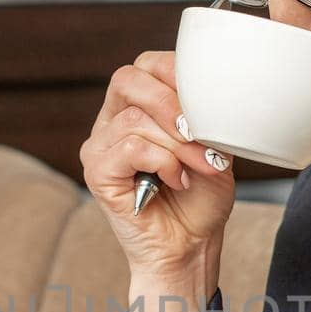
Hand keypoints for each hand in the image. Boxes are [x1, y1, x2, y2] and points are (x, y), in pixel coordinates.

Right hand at [79, 52, 235, 279]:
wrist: (191, 246)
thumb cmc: (201, 198)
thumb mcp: (213, 144)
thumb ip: (204, 115)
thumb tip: (209, 94)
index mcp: (136, 106)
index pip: (146, 65)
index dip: (177, 73)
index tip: (208, 100)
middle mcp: (111, 121)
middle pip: (128, 80)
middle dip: (172, 102)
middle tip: (200, 132)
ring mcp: (99, 146)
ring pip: (135, 119)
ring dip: (178, 143)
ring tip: (200, 166)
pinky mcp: (97, 173)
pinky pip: (130, 148)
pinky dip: (163, 162)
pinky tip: (177, 180)